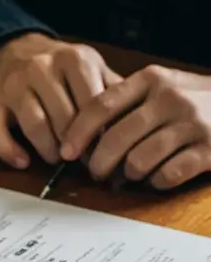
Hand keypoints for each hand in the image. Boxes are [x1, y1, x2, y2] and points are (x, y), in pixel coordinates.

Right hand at [0, 33, 120, 167]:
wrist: (11, 49)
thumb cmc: (56, 65)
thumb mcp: (87, 65)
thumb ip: (110, 87)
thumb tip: (135, 120)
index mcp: (73, 59)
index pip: (92, 105)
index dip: (99, 133)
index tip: (104, 150)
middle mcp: (41, 69)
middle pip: (64, 119)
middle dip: (75, 146)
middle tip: (81, 161)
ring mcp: (14, 86)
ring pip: (35, 126)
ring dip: (48, 150)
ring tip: (56, 159)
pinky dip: (9, 151)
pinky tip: (23, 162)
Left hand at [62, 66, 210, 188]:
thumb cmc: (192, 102)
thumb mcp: (160, 88)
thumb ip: (123, 103)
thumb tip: (77, 133)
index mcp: (152, 79)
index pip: (101, 105)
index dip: (77, 132)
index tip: (65, 152)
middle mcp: (171, 98)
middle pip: (115, 138)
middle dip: (98, 163)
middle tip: (97, 172)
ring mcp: (192, 124)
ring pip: (138, 160)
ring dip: (128, 174)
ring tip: (130, 173)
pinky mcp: (209, 150)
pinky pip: (167, 175)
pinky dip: (156, 181)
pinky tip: (158, 177)